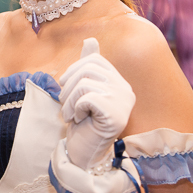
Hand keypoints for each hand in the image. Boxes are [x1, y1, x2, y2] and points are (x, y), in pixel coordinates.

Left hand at [58, 38, 135, 170]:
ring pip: (84, 82)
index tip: (68, 89)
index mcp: (119, 82)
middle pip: (87, 68)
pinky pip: (86, 97)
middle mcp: (125, 90)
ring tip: (71, 114)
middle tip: (66, 105)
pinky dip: (75, 108)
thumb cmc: (82, 123)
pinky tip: (79, 120)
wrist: (83, 153)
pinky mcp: (115, 114)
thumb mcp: (82, 91)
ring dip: (69, 100)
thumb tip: (90, 39)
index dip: (73, 71)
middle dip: (68, 86)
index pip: (93, 60)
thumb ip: (88, 66)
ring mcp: (123, 102)